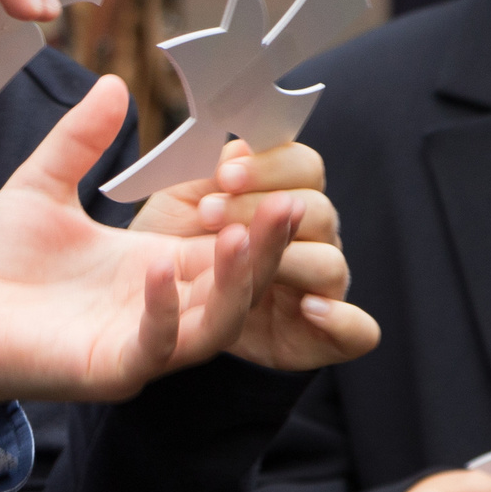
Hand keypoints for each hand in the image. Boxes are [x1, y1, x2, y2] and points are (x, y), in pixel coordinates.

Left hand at [0, 75, 337, 411]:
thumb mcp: (42, 186)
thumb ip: (79, 140)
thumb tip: (114, 83)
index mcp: (156, 263)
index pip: (226, 240)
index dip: (251, 211)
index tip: (262, 169)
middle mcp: (160, 306)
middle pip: (239, 283)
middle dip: (266, 247)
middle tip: (288, 204)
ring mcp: (139, 342)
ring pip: (215, 322)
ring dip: (235, 282)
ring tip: (242, 233)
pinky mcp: (110, 369)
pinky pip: (153, 347)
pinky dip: (163, 312)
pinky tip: (159, 269)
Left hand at [130, 138, 373, 370]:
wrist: (134, 315)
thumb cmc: (161, 254)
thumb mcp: (174, 209)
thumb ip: (206, 175)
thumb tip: (240, 147)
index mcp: (278, 203)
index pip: (305, 169)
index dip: (273, 166)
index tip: (224, 174)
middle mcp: (305, 245)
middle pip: (320, 212)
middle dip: (262, 209)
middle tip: (208, 213)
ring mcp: (311, 293)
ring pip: (330, 265)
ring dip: (286, 254)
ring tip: (235, 249)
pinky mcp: (309, 344)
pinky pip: (357, 334)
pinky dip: (342, 321)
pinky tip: (309, 307)